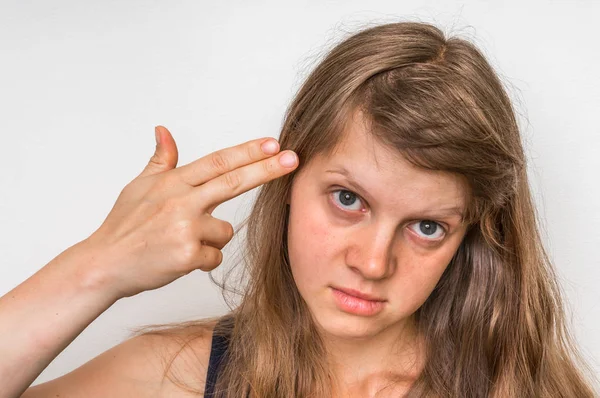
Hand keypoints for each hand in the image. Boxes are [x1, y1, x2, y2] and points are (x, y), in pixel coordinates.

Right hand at [81, 125, 297, 298]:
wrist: (104, 265)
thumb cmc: (123, 226)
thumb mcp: (139, 187)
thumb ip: (160, 160)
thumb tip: (163, 130)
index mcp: (172, 183)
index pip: (217, 162)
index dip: (247, 152)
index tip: (273, 144)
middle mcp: (180, 201)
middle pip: (232, 181)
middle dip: (267, 169)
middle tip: (293, 159)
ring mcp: (184, 229)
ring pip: (224, 231)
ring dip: (210, 238)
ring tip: (180, 241)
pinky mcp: (187, 256)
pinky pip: (214, 256)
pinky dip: (202, 260)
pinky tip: (179, 258)